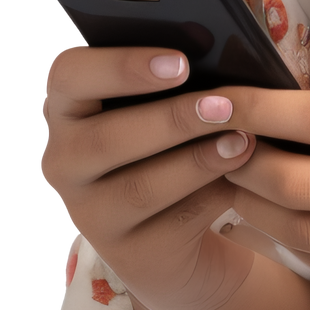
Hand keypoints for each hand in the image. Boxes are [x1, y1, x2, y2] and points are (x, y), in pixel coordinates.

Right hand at [38, 44, 263, 309]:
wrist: (182, 232)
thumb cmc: (174, 140)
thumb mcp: (168, 104)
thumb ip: (181, 80)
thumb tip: (227, 55)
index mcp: (68, 106)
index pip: (68, 76)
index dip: (120, 66)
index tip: (179, 62)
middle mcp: (65, 160)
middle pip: (104, 139)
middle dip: (172, 119)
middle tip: (225, 105)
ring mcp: (90, 214)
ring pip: (138, 188)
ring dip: (197, 162)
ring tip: (243, 142)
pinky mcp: (128, 255)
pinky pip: (170, 225)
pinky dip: (212, 197)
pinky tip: (244, 179)